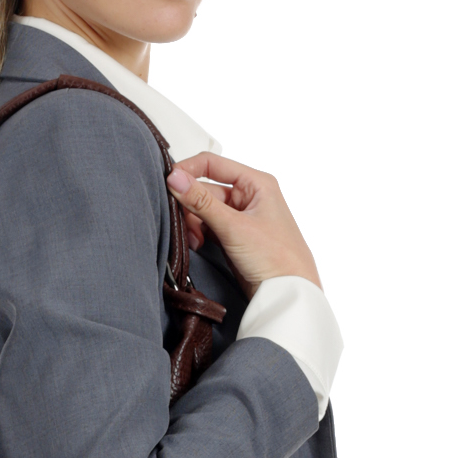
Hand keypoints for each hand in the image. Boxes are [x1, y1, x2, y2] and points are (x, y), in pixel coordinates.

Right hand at [166, 153, 320, 296]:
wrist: (288, 293)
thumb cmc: (277, 258)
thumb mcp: (234, 227)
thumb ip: (202, 202)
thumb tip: (176, 178)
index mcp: (255, 183)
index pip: (213, 164)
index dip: (189, 170)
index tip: (169, 183)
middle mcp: (248, 196)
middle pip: (206, 190)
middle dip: (191, 207)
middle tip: (182, 222)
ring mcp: (241, 217)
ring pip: (205, 211)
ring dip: (194, 224)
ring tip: (196, 240)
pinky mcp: (234, 236)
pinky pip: (209, 227)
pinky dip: (200, 235)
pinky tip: (199, 244)